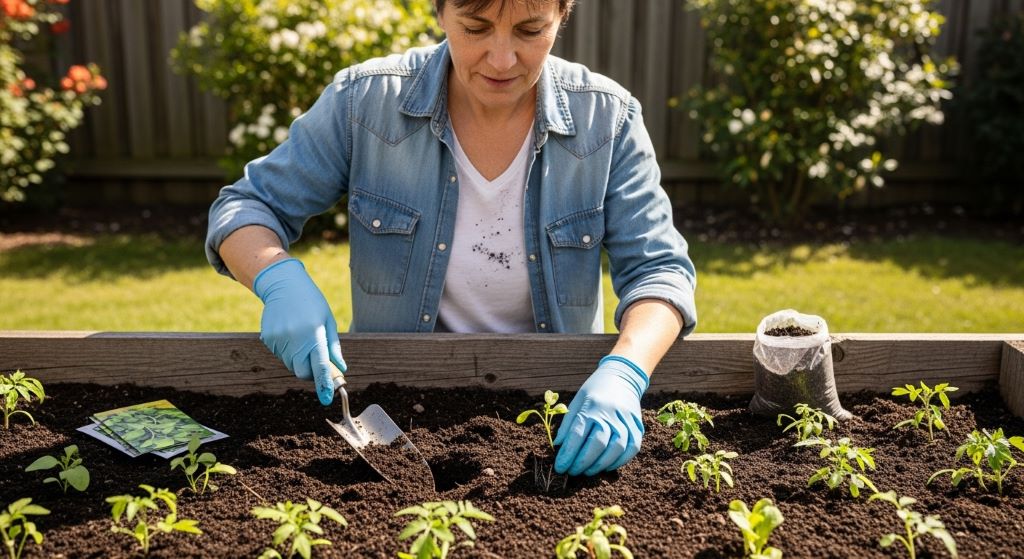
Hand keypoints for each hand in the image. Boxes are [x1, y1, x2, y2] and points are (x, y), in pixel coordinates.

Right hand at [253, 258, 345, 404]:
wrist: (284, 284)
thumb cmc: (312, 303)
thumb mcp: (328, 321)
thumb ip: (333, 347)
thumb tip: (341, 369)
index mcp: (313, 333)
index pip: (320, 366)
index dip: (324, 384)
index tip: (327, 398)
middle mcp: (295, 338)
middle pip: (302, 373)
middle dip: (310, 374)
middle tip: (316, 365)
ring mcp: (279, 339)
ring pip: (291, 364)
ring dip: (299, 360)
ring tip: (302, 338)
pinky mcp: (268, 339)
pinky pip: (280, 355)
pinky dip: (288, 351)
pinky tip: (291, 333)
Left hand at [553, 355, 647, 475]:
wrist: (622, 377)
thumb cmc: (594, 391)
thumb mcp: (577, 401)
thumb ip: (568, 424)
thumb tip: (559, 447)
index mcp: (591, 406)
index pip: (577, 436)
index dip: (567, 455)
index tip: (560, 467)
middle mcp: (610, 413)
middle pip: (597, 445)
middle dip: (582, 463)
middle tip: (572, 472)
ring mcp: (626, 420)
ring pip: (615, 449)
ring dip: (600, 465)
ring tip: (588, 471)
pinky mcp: (637, 426)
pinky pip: (631, 448)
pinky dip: (619, 461)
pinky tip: (607, 466)